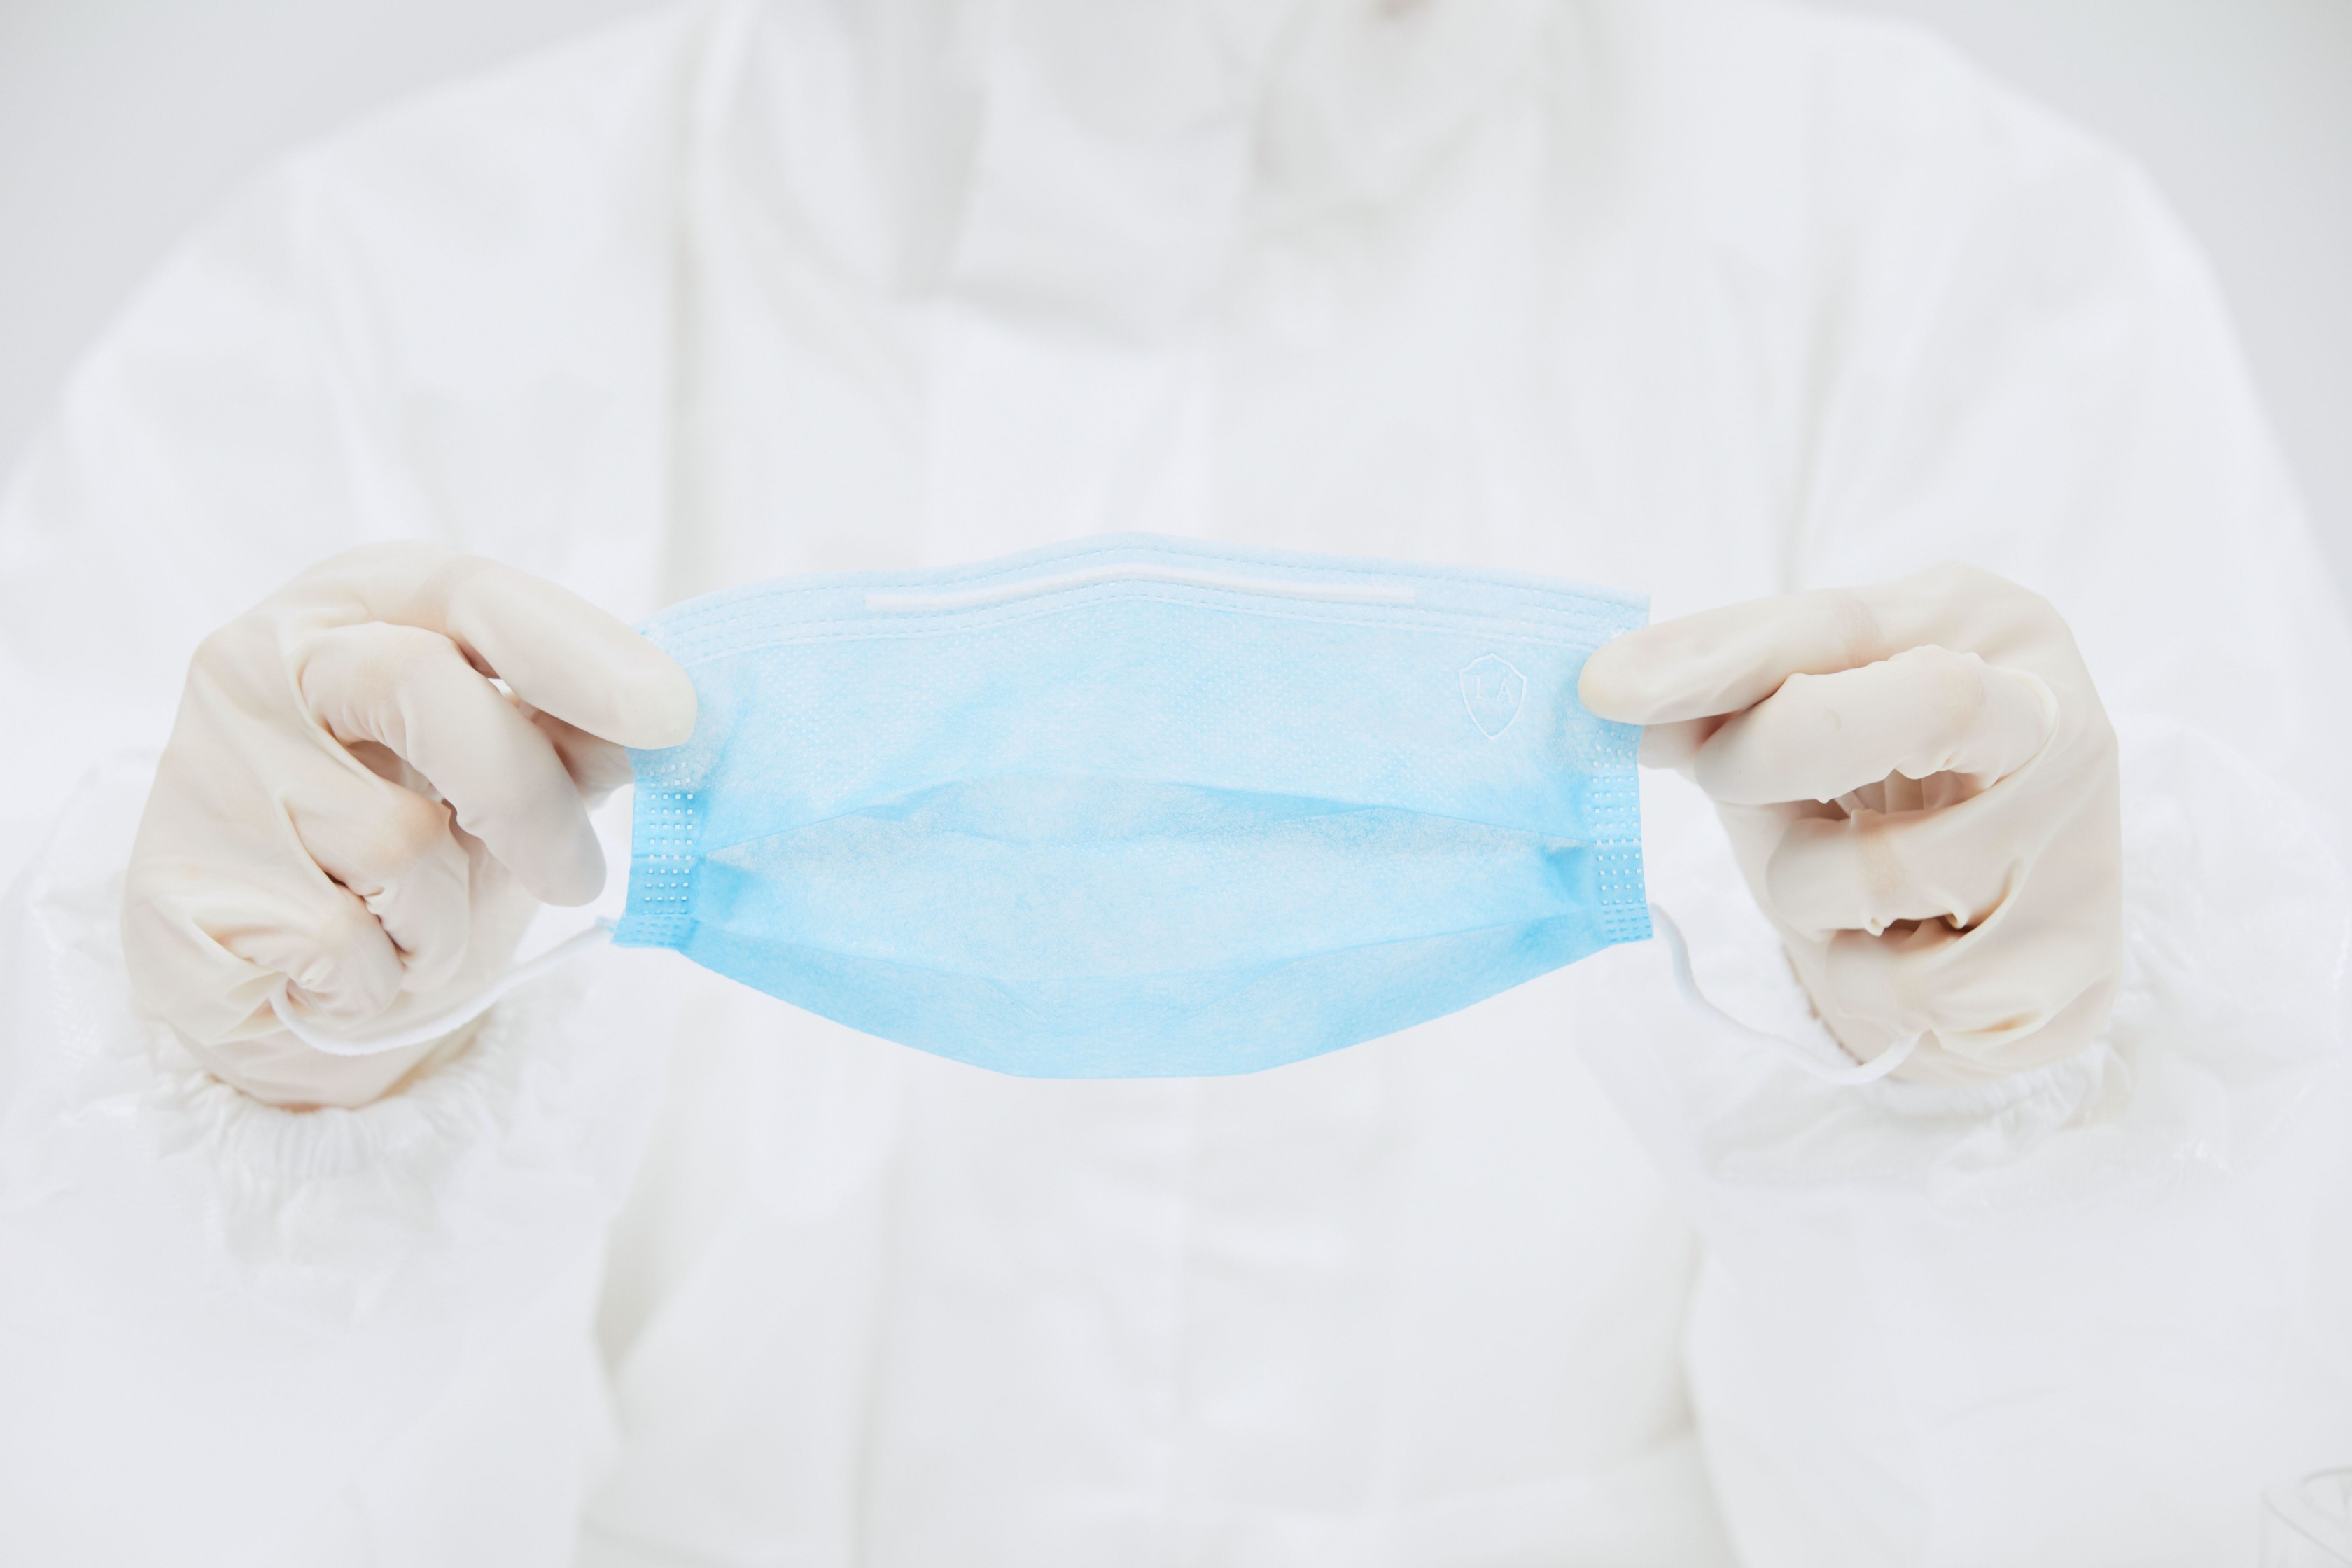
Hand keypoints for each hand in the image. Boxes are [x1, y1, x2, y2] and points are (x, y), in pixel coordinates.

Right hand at [123, 545, 694, 1107]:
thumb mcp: (502, 778)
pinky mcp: (172, 885)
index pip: (473, 595)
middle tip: (578, 878)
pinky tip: (349, 970)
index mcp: (358, 608)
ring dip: (443, 916)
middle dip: (526, 795)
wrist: (278, 983)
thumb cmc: (405, 856)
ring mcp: (207, 766)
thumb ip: (569, 735)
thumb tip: (668, 718)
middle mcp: (261, 662)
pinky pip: (336, 938)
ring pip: (388, 835)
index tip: (672, 714)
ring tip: (416, 931)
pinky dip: (380, 975)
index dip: (580, 651)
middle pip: (419, 684)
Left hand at [1580, 563, 2121, 1084]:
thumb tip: (1617, 699)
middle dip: (1779, 749)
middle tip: (1718, 776)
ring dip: (1803, 889)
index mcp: (1984, 626)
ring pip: (1887, 868)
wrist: (1993, 942)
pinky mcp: (2077, 958)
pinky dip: (1860, 978)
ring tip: (1829, 885)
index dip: (1716, 655)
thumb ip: (1722, 705)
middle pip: (1927, 701)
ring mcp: (2081, 839)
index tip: (1606, 687)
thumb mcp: (1798, 732)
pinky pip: (1917, 985)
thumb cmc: (1881, 805)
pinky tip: (1886, 949)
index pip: (1842, 625)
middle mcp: (2058, 716)